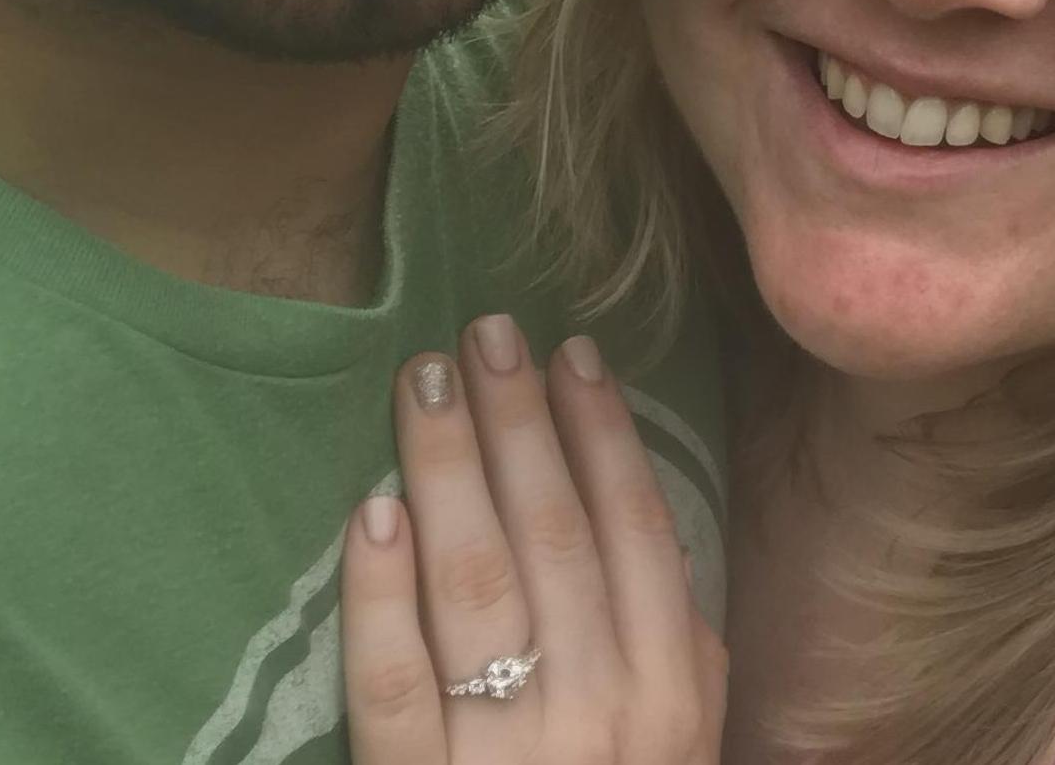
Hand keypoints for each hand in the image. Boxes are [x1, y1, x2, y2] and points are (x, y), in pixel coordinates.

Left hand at [342, 318, 726, 762]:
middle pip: (552, 537)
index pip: (637, 530)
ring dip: (446, 469)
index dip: (603, 433)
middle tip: (485, 332)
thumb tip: (651, 518)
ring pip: (474, 586)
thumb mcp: (685, 752)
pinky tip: (368, 515)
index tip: (572, 351)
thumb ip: (684, 651)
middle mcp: (600, 718)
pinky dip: (378, 598)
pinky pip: (392, 691)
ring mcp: (507, 763)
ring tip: (424, 383)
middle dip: (517, 422)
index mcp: (673, 695)